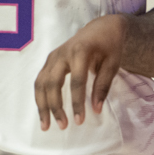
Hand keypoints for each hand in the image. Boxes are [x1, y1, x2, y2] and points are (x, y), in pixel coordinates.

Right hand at [34, 15, 127, 129]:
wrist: (100, 28)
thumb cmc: (109, 46)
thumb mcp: (113, 63)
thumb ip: (103, 85)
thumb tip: (96, 109)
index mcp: (80, 51)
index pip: (76, 81)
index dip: (77, 102)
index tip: (80, 121)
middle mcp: (62, 53)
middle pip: (53, 83)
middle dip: (55, 106)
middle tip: (63, 126)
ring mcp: (53, 57)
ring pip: (41, 83)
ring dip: (42, 105)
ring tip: (46, 126)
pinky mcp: (49, 61)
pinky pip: (40, 81)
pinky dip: (40, 98)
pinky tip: (44, 113)